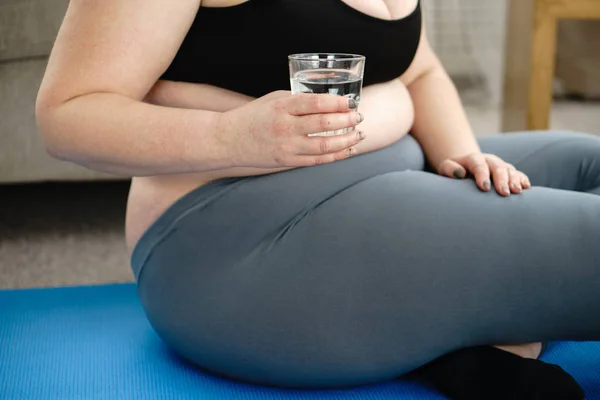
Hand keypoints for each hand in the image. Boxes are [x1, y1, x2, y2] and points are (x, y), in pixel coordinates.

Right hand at [215, 91, 364, 168]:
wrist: (228, 139)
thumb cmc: (253, 115)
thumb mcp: (274, 100)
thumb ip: (298, 100)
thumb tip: (328, 102)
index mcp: (282, 107)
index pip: (316, 103)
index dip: (337, 103)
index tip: (350, 102)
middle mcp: (285, 127)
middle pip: (324, 124)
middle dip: (347, 121)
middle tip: (359, 117)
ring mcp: (286, 146)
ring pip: (324, 146)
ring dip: (346, 141)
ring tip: (359, 135)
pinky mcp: (287, 161)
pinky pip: (316, 161)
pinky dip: (335, 156)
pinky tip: (346, 151)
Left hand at [438, 153, 531, 195]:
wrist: (464, 165)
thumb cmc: (453, 170)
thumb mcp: (446, 167)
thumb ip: (449, 169)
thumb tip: (459, 173)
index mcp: (474, 159)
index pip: (479, 165)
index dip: (482, 176)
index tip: (484, 188)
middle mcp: (489, 160)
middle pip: (497, 167)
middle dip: (501, 180)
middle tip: (504, 193)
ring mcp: (500, 165)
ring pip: (509, 170)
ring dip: (514, 180)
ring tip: (517, 191)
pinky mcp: (508, 171)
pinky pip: (518, 174)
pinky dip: (522, 179)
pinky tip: (526, 187)